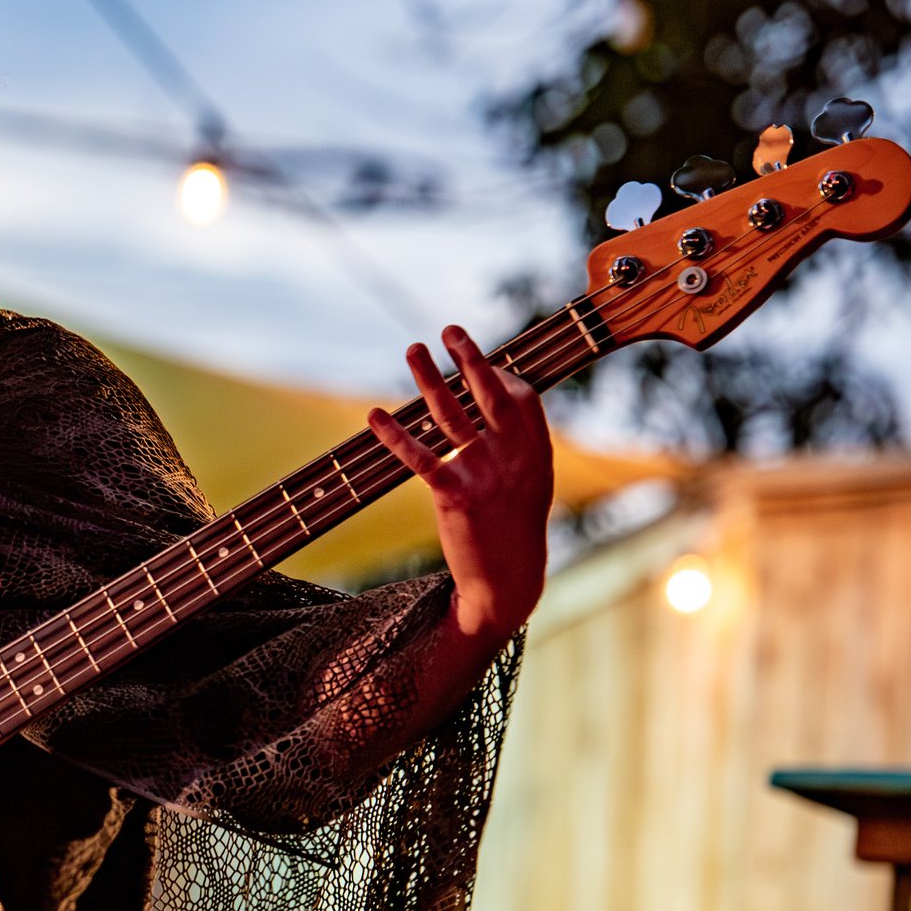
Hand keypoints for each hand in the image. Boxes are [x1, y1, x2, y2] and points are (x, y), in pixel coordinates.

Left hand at [367, 326, 553, 644]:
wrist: (509, 582)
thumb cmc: (515, 529)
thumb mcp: (530, 483)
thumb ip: (518, 445)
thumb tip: (497, 405)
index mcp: (535, 452)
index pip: (520, 398)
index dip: (497, 374)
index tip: (476, 360)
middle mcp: (513, 458)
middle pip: (488, 394)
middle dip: (469, 357)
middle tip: (449, 328)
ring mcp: (484, 476)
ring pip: (451, 416)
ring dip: (428, 378)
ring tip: (412, 348)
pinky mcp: (455, 497)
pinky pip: (420, 457)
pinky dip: (395, 434)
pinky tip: (375, 415)